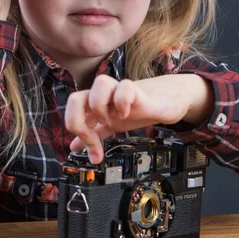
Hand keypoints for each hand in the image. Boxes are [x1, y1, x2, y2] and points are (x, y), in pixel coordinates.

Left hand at [65, 73, 211, 163]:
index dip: (76, 133)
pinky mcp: (138, 91)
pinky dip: (123, 102)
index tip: (94, 154)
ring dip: (100, 106)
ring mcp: (120, 91)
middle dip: (79, 122)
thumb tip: (73, 146)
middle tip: (94, 138)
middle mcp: (105, 95)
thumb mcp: (113, 125)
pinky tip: (128, 114)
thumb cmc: (139, 109)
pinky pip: (125, 87)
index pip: (71, 110)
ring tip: (111, 119)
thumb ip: (95, 134)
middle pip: (75, 97)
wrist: (167, 101)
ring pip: (100, 83)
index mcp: (95, 103)